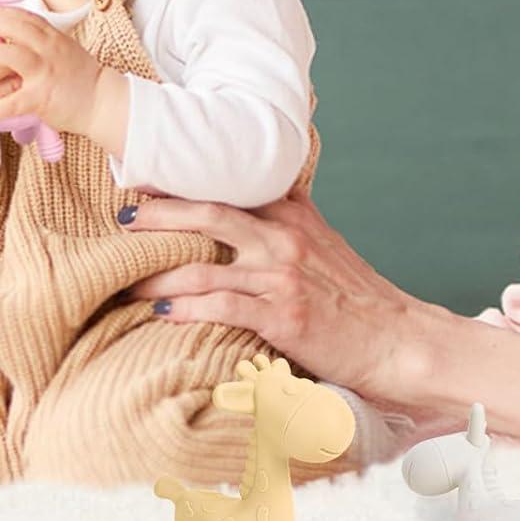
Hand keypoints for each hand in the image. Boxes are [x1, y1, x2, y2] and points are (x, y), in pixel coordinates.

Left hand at [0, 7, 107, 138]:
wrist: (103, 102)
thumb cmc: (82, 77)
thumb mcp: (65, 48)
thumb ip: (43, 39)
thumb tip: (19, 31)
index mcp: (53, 37)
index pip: (23, 15)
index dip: (0, 13)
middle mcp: (49, 49)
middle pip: (14, 27)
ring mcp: (45, 72)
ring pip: (12, 55)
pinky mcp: (41, 98)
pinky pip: (12, 102)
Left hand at [119, 188, 428, 402]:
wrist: (396, 339)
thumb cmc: (356, 297)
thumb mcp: (325, 242)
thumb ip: (290, 217)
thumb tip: (256, 199)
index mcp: (294, 215)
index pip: (230, 187)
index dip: (185, 184)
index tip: (148, 180)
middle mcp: (285, 238)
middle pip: (209, 213)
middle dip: (160, 214)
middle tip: (123, 217)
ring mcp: (283, 276)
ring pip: (205, 265)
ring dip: (159, 273)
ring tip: (127, 282)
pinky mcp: (283, 316)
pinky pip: (222, 306)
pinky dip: (186, 308)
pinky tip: (162, 312)